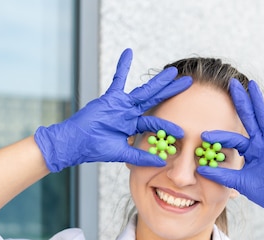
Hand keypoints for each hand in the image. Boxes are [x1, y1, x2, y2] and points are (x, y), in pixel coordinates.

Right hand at [34, 48, 191, 171]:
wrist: (76, 143)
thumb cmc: (95, 148)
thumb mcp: (122, 154)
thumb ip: (140, 157)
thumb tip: (161, 163)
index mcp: (133, 125)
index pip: (155, 123)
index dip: (168, 127)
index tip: (182, 132)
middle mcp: (129, 113)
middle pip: (155, 100)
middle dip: (171, 91)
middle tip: (187, 82)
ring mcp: (121, 104)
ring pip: (144, 90)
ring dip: (158, 81)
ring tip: (172, 71)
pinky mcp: (110, 98)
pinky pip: (118, 79)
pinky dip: (122, 66)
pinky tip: (128, 52)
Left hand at [197, 79, 263, 230]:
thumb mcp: (239, 182)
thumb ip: (222, 175)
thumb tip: (200, 169)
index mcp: (249, 150)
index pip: (231, 139)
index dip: (218, 136)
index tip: (203, 134)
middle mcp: (259, 142)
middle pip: (247, 117)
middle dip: (239, 101)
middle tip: (230, 83)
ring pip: (262, 116)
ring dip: (257, 100)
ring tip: (252, 84)